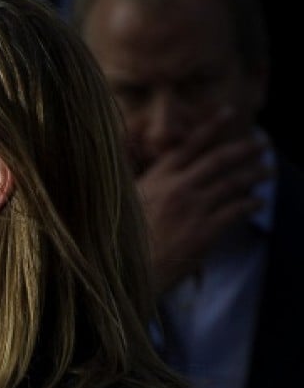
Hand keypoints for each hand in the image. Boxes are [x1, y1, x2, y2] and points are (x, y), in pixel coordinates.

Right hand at [138, 108, 270, 293]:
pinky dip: (251, 204)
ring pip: (233, 183)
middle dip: (243, 148)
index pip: (188, 146)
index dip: (211, 128)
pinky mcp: (204, 232)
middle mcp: (176, 189)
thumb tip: (142, 171)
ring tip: (268, 170)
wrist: (123, 273)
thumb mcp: (121, 204)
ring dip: (255, 174)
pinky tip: (259, 202)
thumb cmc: (119, 242)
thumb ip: (139, 185)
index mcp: (155, 180)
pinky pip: (236, 211)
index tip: (229, 114)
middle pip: (218, 160)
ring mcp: (192, 209)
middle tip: (261, 143)